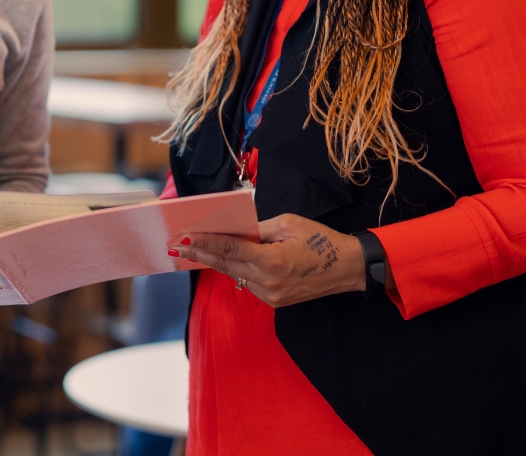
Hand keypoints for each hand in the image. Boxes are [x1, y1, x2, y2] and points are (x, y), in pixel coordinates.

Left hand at [170, 214, 369, 307]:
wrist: (348, 268)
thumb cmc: (321, 240)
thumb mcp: (288, 224)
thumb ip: (257, 229)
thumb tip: (233, 229)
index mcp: (271, 261)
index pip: (229, 250)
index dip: (204, 242)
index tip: (185, 236)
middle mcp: (268, 282)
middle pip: (225, 265)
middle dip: (200, 253)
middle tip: (178, 244)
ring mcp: (271, 295)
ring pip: (235, 275)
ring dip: (217, 261)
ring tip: (196, 248)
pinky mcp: (275, 301)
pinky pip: (248, 282)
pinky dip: (236, 269)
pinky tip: (227, 259)